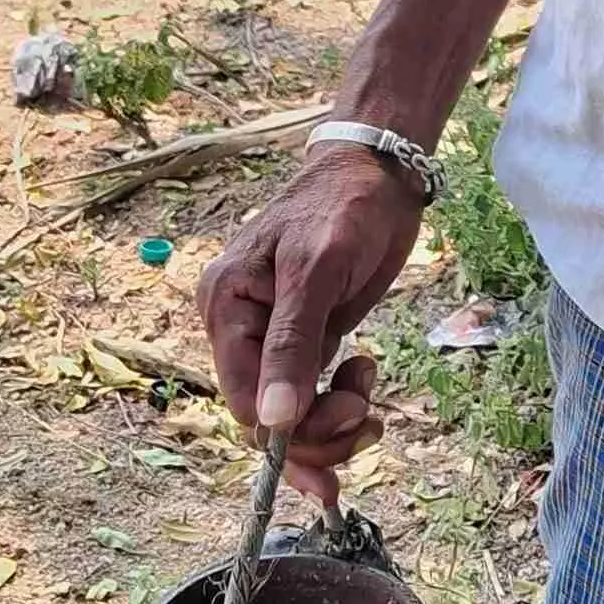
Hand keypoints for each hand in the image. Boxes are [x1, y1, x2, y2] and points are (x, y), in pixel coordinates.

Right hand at [198, 145, 423, 510]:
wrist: (379, 172)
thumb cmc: (343, 208)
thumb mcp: (316, 271)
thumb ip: (292, 345)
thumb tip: (272, 423)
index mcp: (225, 306)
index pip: (243, 399)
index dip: (289, 431)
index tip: (344, 424)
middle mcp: (239, 327)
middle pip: (266, 417)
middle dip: (318, 431)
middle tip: (369, 420)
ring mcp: (271, 337)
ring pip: (290, 415)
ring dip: (333, 424)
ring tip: (369, 397)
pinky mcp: (304, 340)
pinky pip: (309, 395)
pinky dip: (339, 404)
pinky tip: (364, 376)